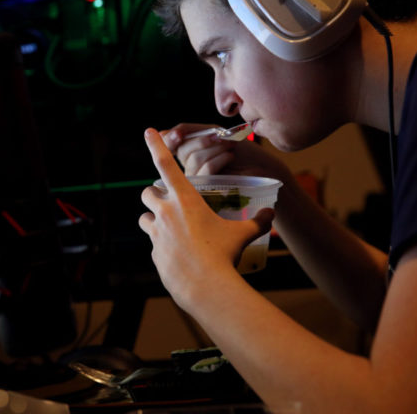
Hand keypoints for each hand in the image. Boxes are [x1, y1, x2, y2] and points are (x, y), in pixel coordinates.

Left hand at [139, 128, 274, 307]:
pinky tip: (177, 255)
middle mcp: (166, 212)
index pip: (166, 164)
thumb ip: (258, 221)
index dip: (155, 145)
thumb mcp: (243, 235)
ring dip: (153, 219)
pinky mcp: (153, 252)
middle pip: (147, 192)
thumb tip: (271, 213)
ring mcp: (157, 232)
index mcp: (186, 200)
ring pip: (144, 218)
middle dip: (155, 195)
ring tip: (169, 229)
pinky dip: (161, 245)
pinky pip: (153, 243)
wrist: (206, 287)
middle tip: (169, 203)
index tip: (148, 130)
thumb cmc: (224, 255)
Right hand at [160, 122, 291, 181]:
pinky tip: (229, 156)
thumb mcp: (216, 134)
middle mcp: (189, 171)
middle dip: (202, 139)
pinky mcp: (208, 192)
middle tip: (221, 137)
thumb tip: (162, 134)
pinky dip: (218, 159)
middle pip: (182, 151)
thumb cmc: (243, 152)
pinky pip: (204, 171)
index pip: (169, 146)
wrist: (265, 170)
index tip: (178, 135)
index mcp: (189, 155)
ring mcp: (197, 184)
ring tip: (230, 146)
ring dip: (214, 148)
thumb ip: (191, 131)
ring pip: (193, 160)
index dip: (170, 139)